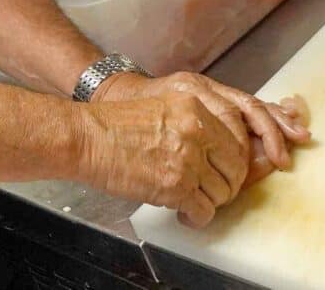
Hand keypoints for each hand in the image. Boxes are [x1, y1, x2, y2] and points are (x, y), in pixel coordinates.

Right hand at [78, 90, 247, 226]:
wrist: (88, 138)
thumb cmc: (115, 126)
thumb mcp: (164, 107)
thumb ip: (193, 123)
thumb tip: (215, 150)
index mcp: (195, 108)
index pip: (236, 140)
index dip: (234, 162)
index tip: (226, 172)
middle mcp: (196, 131)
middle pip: (235, 168)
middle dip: (227, 185)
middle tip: (213, 191)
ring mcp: (187, 159)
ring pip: (222, 193)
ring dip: (210, 203)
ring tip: (193, 202)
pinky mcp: (175, 186)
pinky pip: (203, 211)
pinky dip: (197, 218)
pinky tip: (185, 213)